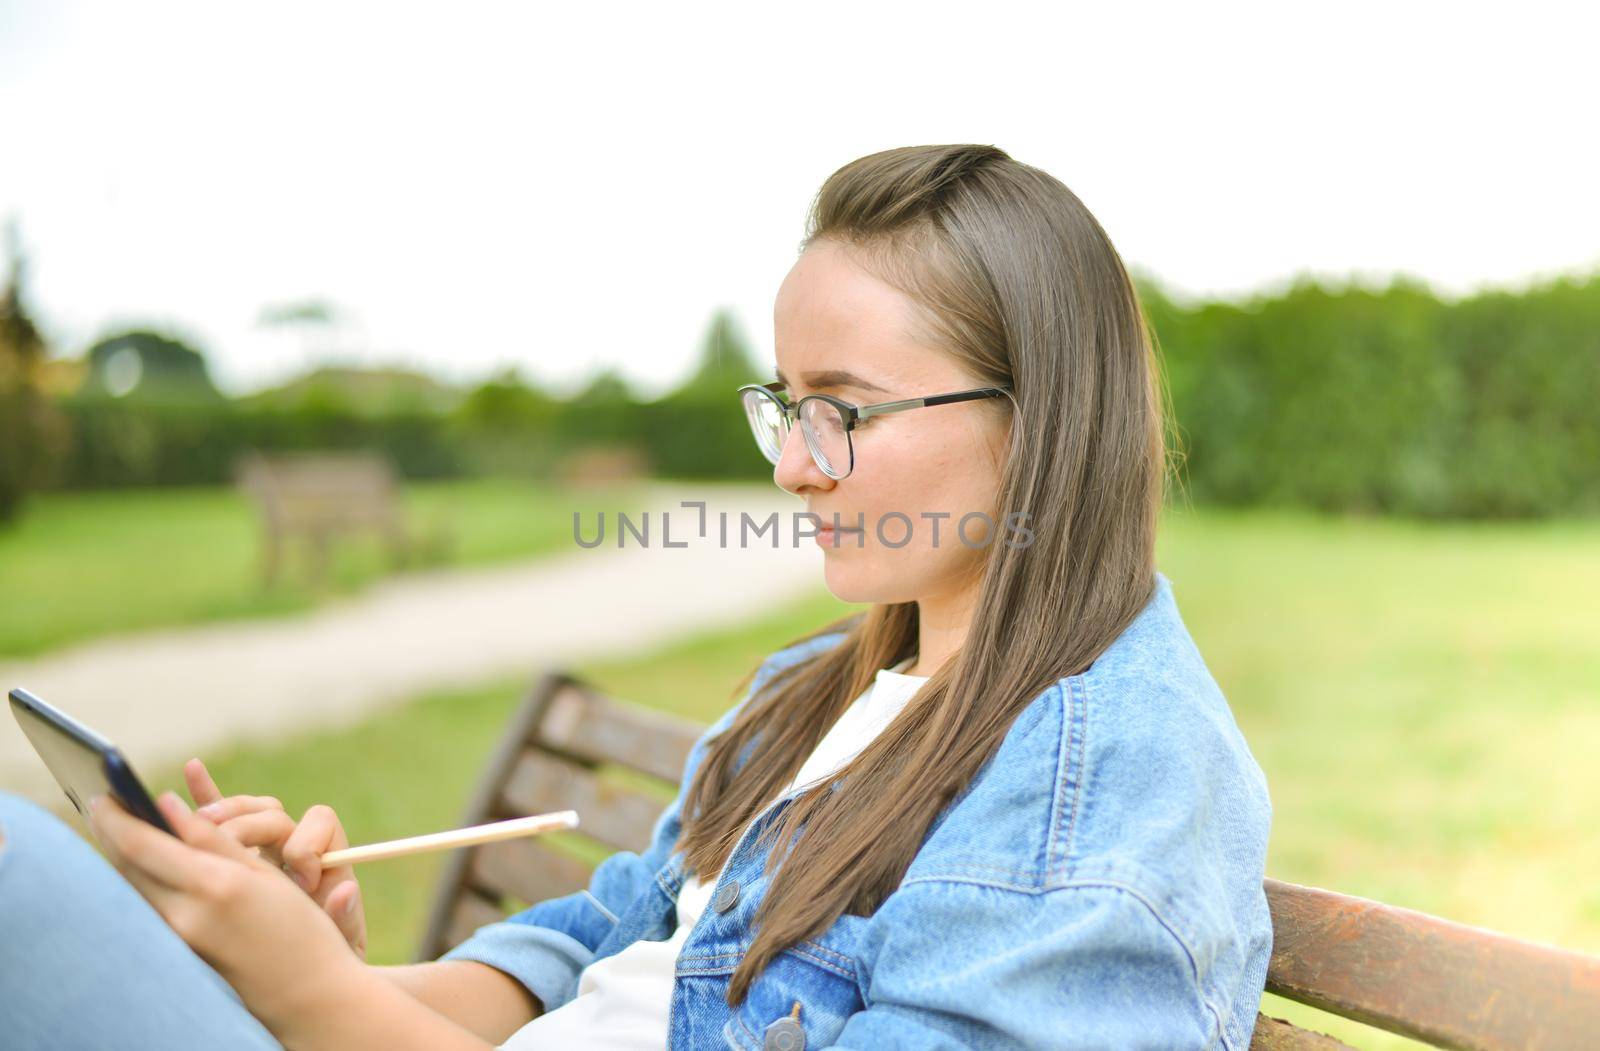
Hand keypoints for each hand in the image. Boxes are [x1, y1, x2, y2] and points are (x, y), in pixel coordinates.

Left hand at [86, 789, 366, 1039]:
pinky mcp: (174, 950)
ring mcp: (175, 937)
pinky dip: (136, 878)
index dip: (117, 816)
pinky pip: (144, 904)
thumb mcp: (262, 872)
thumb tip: (166, 804)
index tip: (102, 792)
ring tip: (116, 829)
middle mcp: (184, 914)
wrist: (305, 991)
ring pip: (130, 886)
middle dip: (109, 833)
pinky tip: (137, 865)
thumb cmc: (297, 926)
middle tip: (100, 805)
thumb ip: (212, 838)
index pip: (141, 844)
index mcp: (212, 885)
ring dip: (119, 855)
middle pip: (125, 866)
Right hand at [184, 757, 368, 959]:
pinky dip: (207, 791)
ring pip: (244, 811)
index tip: (304, 878)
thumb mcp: (340, 943)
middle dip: (253, 824)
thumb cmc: (326, 957)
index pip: (319, 823)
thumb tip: (346, 889)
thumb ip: (344, 917)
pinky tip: (192, 767)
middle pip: (273, 814)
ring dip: (224, 811)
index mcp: (325, 859)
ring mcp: (262, 846)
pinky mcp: (233, 852)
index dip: (308, 846)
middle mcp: (292, 845)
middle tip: (233, 843)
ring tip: (203, 823)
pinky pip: (220, 816)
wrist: (307, 970)